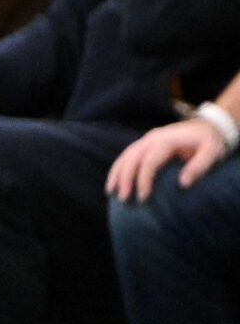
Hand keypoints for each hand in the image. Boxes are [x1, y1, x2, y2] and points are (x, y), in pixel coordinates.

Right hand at [107, 117, 230, 201]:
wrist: (210, 125)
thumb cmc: (211, 141)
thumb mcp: (212, 152)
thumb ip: (199, 167)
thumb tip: (182, 184)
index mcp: (166, 140)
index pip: (149, 162)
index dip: (144, 180)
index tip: (143, 198)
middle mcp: (152, 138)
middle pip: (131, 158)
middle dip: (125, 179)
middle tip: (123, 198)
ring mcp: (147, 139)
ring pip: (125, 156)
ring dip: (116, 174)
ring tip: (111, 191)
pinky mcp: (146, 143)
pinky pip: (127, 155)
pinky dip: (119, 168)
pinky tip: (116, 180)